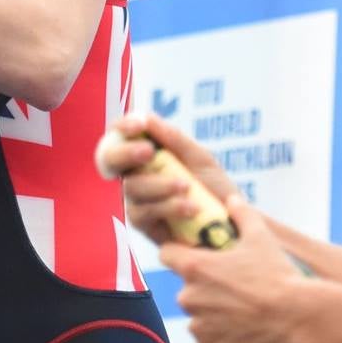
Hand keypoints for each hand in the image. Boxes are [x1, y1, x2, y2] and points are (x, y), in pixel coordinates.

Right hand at [95, 112, 241, 246]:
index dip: (123, 127)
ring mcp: (137, 199)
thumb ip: (174, 139)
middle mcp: (136, 174)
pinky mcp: (143, 224)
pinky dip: (169, 207)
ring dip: (159, 184)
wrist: (231, 224)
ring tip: (186, 187)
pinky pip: (144, 212)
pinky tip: (191, 208)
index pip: (121, 135)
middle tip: (149, 152)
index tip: (140, 125)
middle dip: (126, 152)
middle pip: (110, 159)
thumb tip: (147, 118)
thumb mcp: (200, 158)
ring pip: (131, 186)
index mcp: (146, 153)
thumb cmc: (214, 188)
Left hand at [158, 194, 307, 342]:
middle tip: (235, 290)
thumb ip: (242, 215)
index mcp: (194, 267)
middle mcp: (188, 297)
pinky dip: (221, 341)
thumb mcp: (261, 238)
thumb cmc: (278, 274)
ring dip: (213, 316)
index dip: (179, 254)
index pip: (167, 255)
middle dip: (205, 290)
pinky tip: (244, 333)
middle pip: (187, 289)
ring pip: (199, 318)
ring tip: (244, 313)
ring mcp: (197, 326)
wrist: (298, 317)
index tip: (193, 257)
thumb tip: (232, 199)